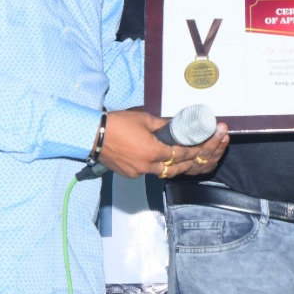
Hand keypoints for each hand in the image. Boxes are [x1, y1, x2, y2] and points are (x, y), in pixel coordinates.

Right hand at [99, 110, 224, 178]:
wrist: (93, 135)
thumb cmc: (118, 123)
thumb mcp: (143, 119)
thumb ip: (161, 125)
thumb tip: (174, 125)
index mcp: (153, 151)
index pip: (178, 154)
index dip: (191, 151)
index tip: (200, 148)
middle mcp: (147, 166)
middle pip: (172, 169)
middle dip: (185, 164)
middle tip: (194, 158)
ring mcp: (137, 172)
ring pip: (159, 172)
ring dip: (170, 167)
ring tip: (179, 162)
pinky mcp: (128, 174)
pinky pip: (146, 172)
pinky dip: (153, 167)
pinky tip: (156, 160)